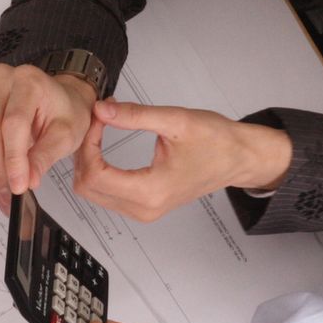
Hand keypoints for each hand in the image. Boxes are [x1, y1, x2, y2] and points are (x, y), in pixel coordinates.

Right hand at [0, 64, 96, 206]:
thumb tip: (28, 180)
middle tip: (8, 195)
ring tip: (3, 194)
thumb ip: (46, 156)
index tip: (18, 186)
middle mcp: (1, 80)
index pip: (13, 123)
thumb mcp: (67, 134)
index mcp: (28, 80)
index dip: (14, 159)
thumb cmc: (65, 111)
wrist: (59, 101)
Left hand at [73, 101, 292, 222]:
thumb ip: (134, 115)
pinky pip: (106, 194)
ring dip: (90, 162)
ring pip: (93, 193)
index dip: (88, 143)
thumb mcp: (175, 120)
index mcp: (151, 191)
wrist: (237, 159)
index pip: (95, 174)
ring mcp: (143, 211)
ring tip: (102, 132)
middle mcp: (144, 208)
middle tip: (97, 123)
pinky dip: (99, 170)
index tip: (98, 118)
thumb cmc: (216, 142)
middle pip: (87, 188)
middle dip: (84, 153)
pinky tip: (106, 148)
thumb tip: (102, 110)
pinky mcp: (144, 207)